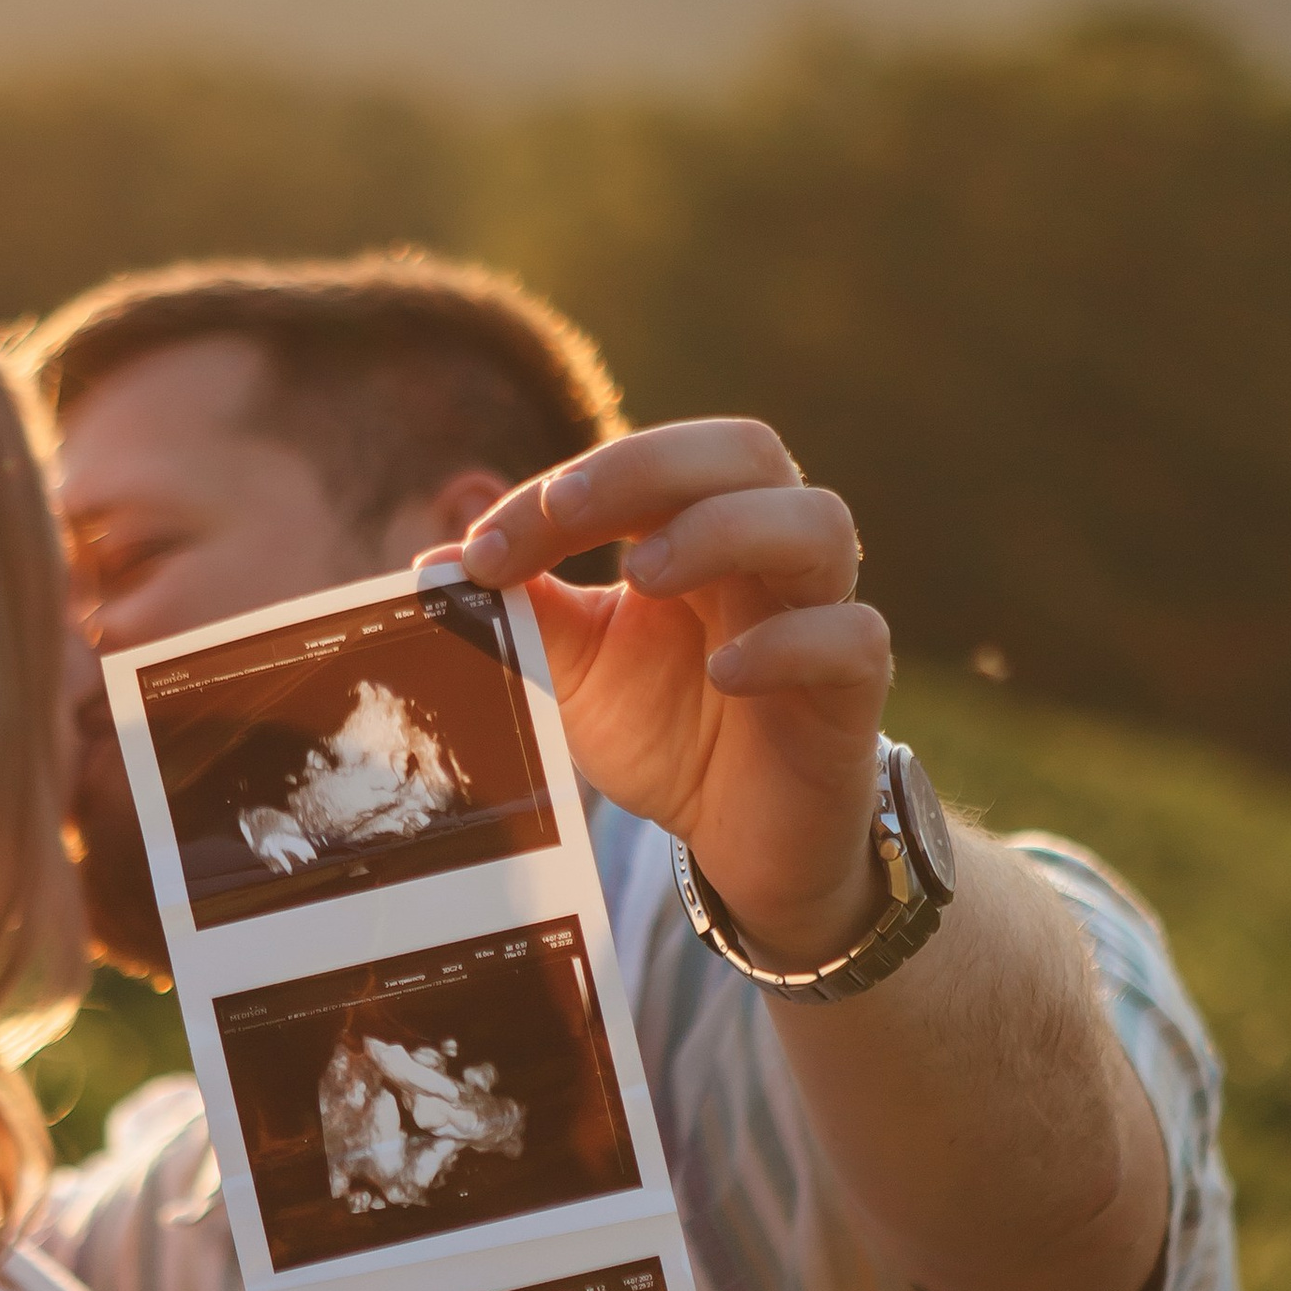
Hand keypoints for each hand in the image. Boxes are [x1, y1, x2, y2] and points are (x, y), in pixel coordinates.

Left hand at [455, 419, 890, 970]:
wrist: (741, 840)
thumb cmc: (666, 734)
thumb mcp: (577, 671)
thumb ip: (525, 613)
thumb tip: (437, 561)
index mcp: (699, 529)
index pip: (650, 464)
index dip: (571, 485)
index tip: (485, 550)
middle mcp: (767, 553)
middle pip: (747, 450)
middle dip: (651, 466)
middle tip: (567, 509)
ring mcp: (820, 614)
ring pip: (817, 523)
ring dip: (726, 529)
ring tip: (644, 575)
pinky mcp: (853, 692)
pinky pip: (852, 637)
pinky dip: (789, 642)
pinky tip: (723, 673)